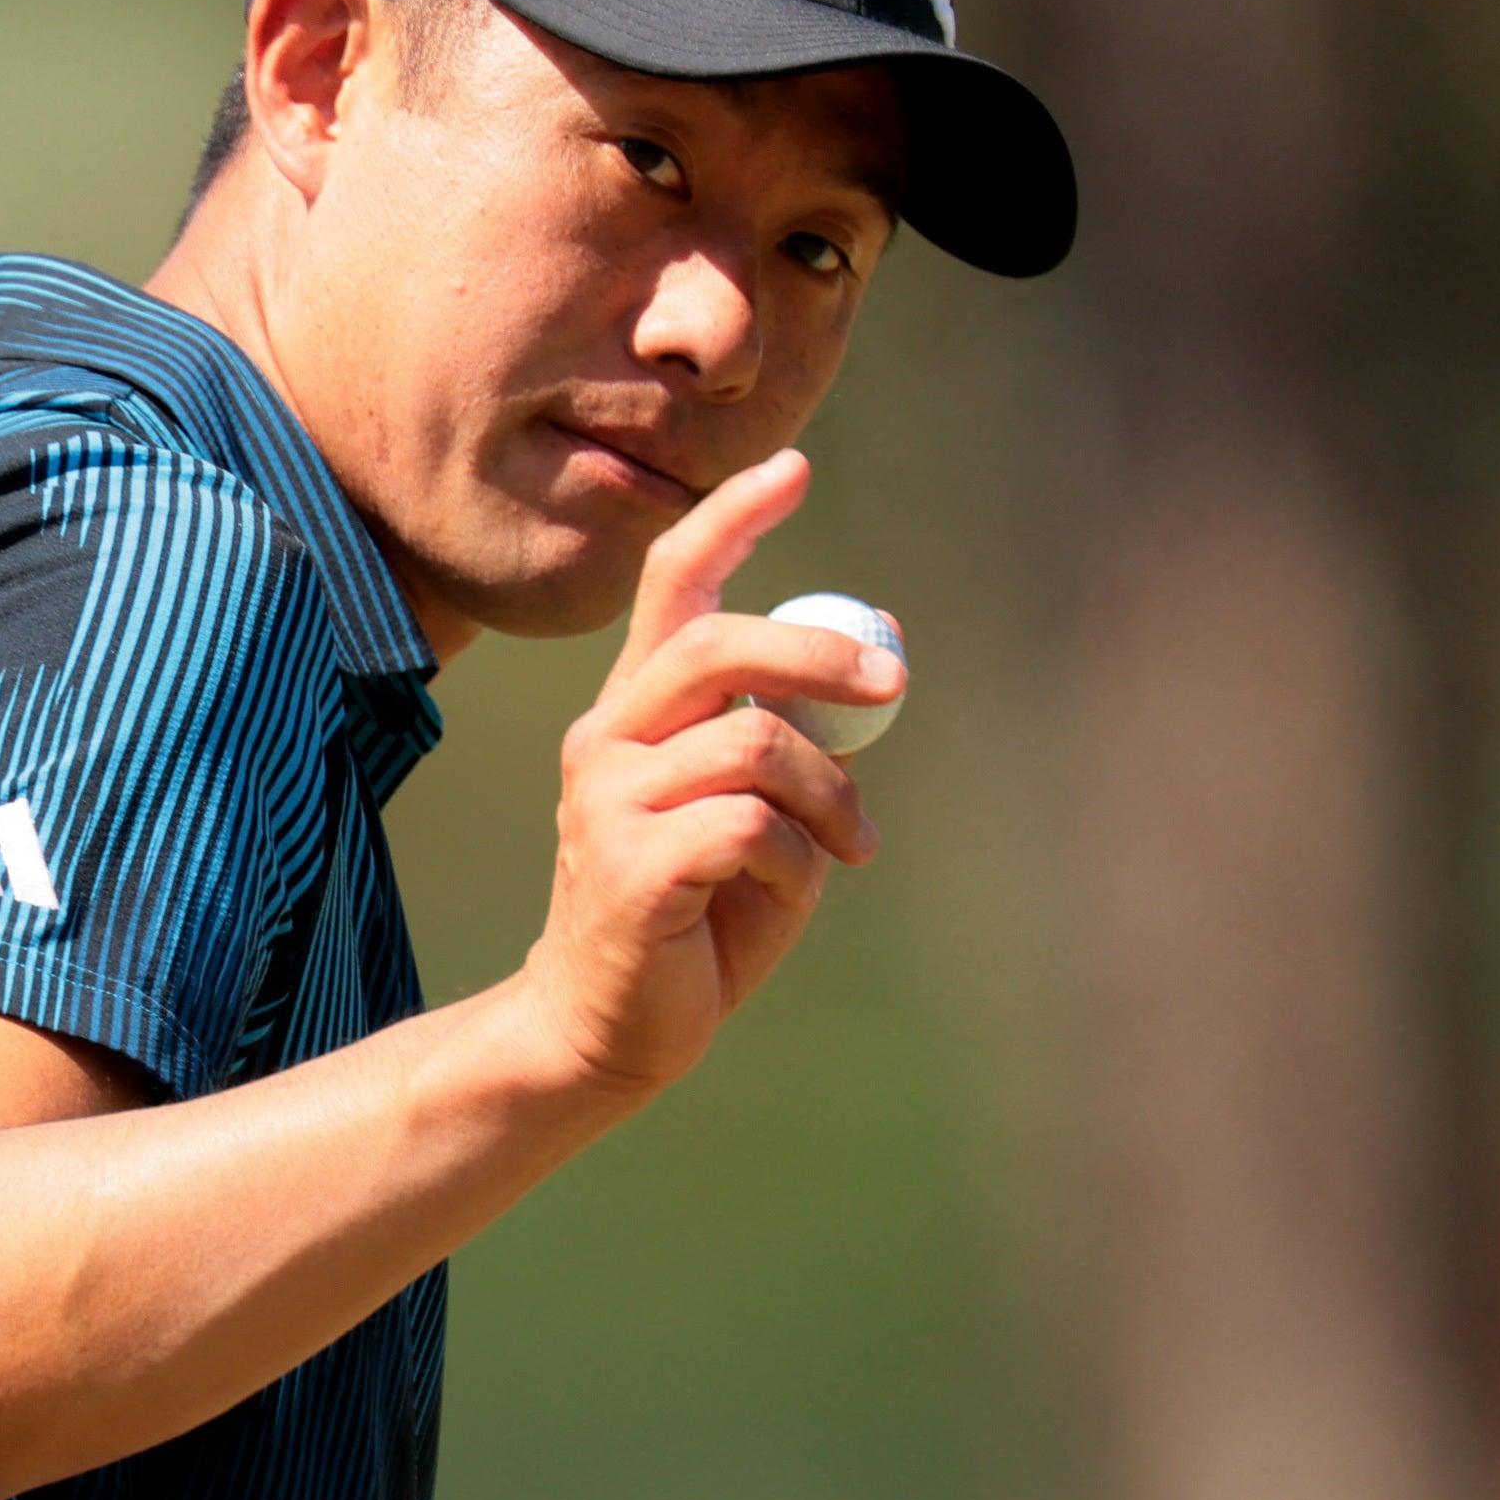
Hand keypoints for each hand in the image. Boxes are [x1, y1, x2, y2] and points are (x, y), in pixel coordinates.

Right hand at [514, 451, 888, 1104]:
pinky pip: (750, 826)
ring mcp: (606, 801)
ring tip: (850, 846)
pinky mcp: (628, 867)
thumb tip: (878, 656)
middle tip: (893, 681)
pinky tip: (778, 893)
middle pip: (717, 646)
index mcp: (635, 714)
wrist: (610, 1030)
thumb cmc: (695, 919)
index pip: (673, 586)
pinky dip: (794, 859)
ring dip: (828, 793)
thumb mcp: (762, 814)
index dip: (731, 520)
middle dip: (819, 654)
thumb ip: (800, 742)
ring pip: (755, 744)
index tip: (793, 469)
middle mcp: (607, 740)